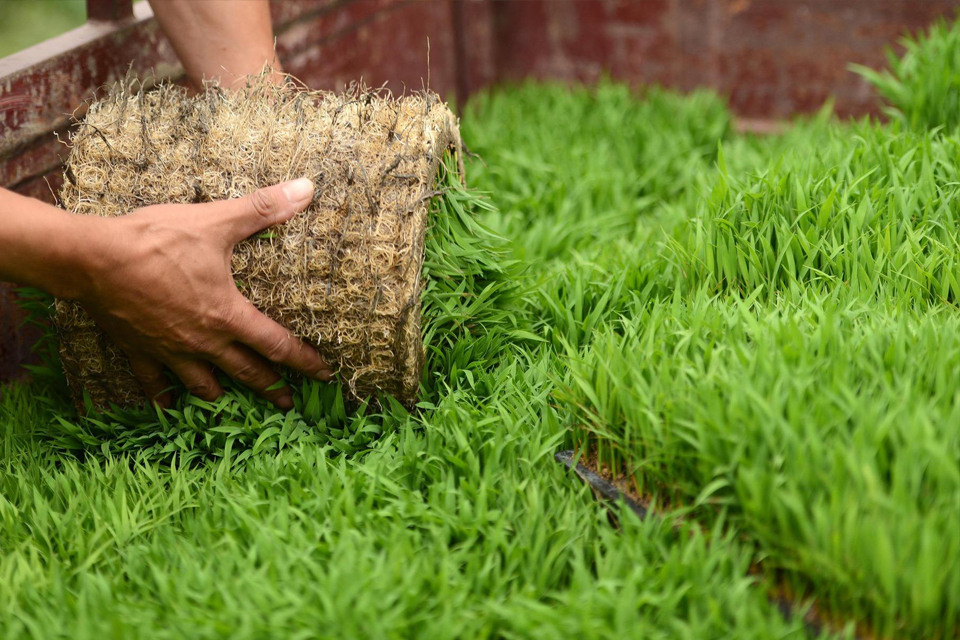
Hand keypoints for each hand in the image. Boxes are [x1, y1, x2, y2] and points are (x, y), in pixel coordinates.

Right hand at [75, 178, 331, 409]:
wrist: (92, 259)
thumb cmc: (157, 240)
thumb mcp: (216, 221)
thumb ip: (264, 209)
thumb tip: (307, 189)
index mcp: (228, 315)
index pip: (278, 346)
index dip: (305, 361)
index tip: (325, 375)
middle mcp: (203, 342)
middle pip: (246, 374)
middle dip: (271, 390)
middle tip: (289, 405)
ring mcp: (170, 351)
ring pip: (204, 386)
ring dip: (222, 397)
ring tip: (234, 405)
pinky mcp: (139, 350)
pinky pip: (154, 384)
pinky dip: (164, 399)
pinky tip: (169, 408)